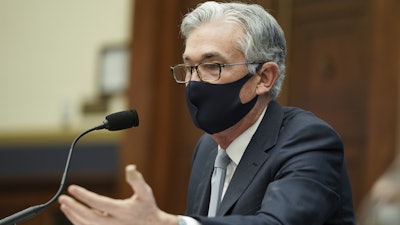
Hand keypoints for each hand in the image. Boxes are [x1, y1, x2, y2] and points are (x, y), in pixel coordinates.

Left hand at [58, 165, 177, 224]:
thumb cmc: (148, 207)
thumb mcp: (146, 192)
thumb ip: (137, 180)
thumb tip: (130, 167)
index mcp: (123, 211)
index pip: (98, 203)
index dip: (84, 196)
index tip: (72, 188)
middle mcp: (114, 223)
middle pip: (88, 217)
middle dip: (74, 208)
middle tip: (63, 198)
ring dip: (73, 215)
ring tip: (64, 205)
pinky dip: (78, 222)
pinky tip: (73, 213)